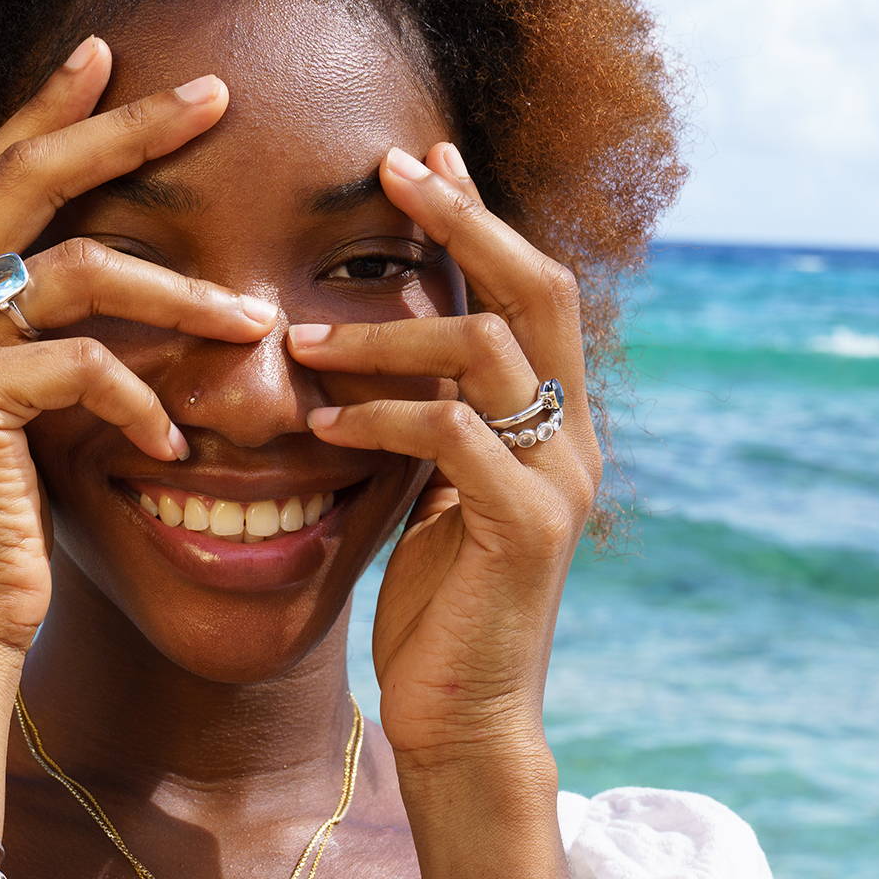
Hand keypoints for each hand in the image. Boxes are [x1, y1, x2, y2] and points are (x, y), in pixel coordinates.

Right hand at [0, 37, 278, 671]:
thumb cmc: (6, 523)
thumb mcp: (39, 412)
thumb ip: (62, 340)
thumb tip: (147, 282)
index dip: (47, 108)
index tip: (109, 55)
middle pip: (30, 175)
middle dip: (125, 128)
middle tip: (213, 93)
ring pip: (78, 268)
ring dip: (181, 293)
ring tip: (256, 323)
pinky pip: (83, 365)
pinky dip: (142, 400)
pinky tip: (173, 445)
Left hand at [287, 142, 599, 768]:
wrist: (465, 721)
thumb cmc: (436, 606)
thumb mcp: (434, 490)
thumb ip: (434, 414)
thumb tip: (390, 342)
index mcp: (555, 420)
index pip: (532, 286)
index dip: (481, 215)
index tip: (422, 156)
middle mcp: (573, 438)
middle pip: (536, 287)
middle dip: (462, 219)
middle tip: (389, 171)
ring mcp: (557, 481)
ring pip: (485, 352)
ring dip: (388, 333)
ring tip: (306, 339)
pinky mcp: (523, 530)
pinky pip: (451, 437)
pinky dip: (382, 416)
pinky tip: (325, 423)